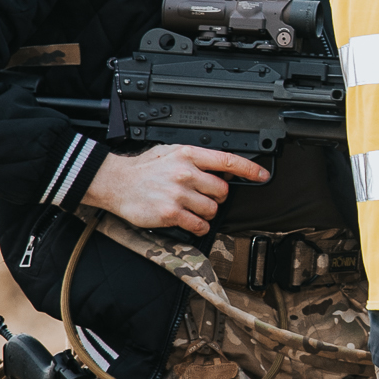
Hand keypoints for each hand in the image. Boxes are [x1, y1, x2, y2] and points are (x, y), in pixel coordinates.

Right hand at [81, 144, 268, 235]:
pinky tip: (190, 221)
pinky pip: (199, 224)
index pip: (228, 160)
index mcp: (188, 154)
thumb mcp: (171, 152)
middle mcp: (186, 173)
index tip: (262, 175)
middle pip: (223, 190)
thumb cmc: (144, 168)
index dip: (250, 170)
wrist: (116, 182)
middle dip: (218, 197)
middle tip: (204, 196)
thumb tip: (221, 166)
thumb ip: (196, 158)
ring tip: (192, 208)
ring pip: (213, 209)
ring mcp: (179, 194)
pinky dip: (199, 226)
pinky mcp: (171, 213)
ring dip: (207, 213)